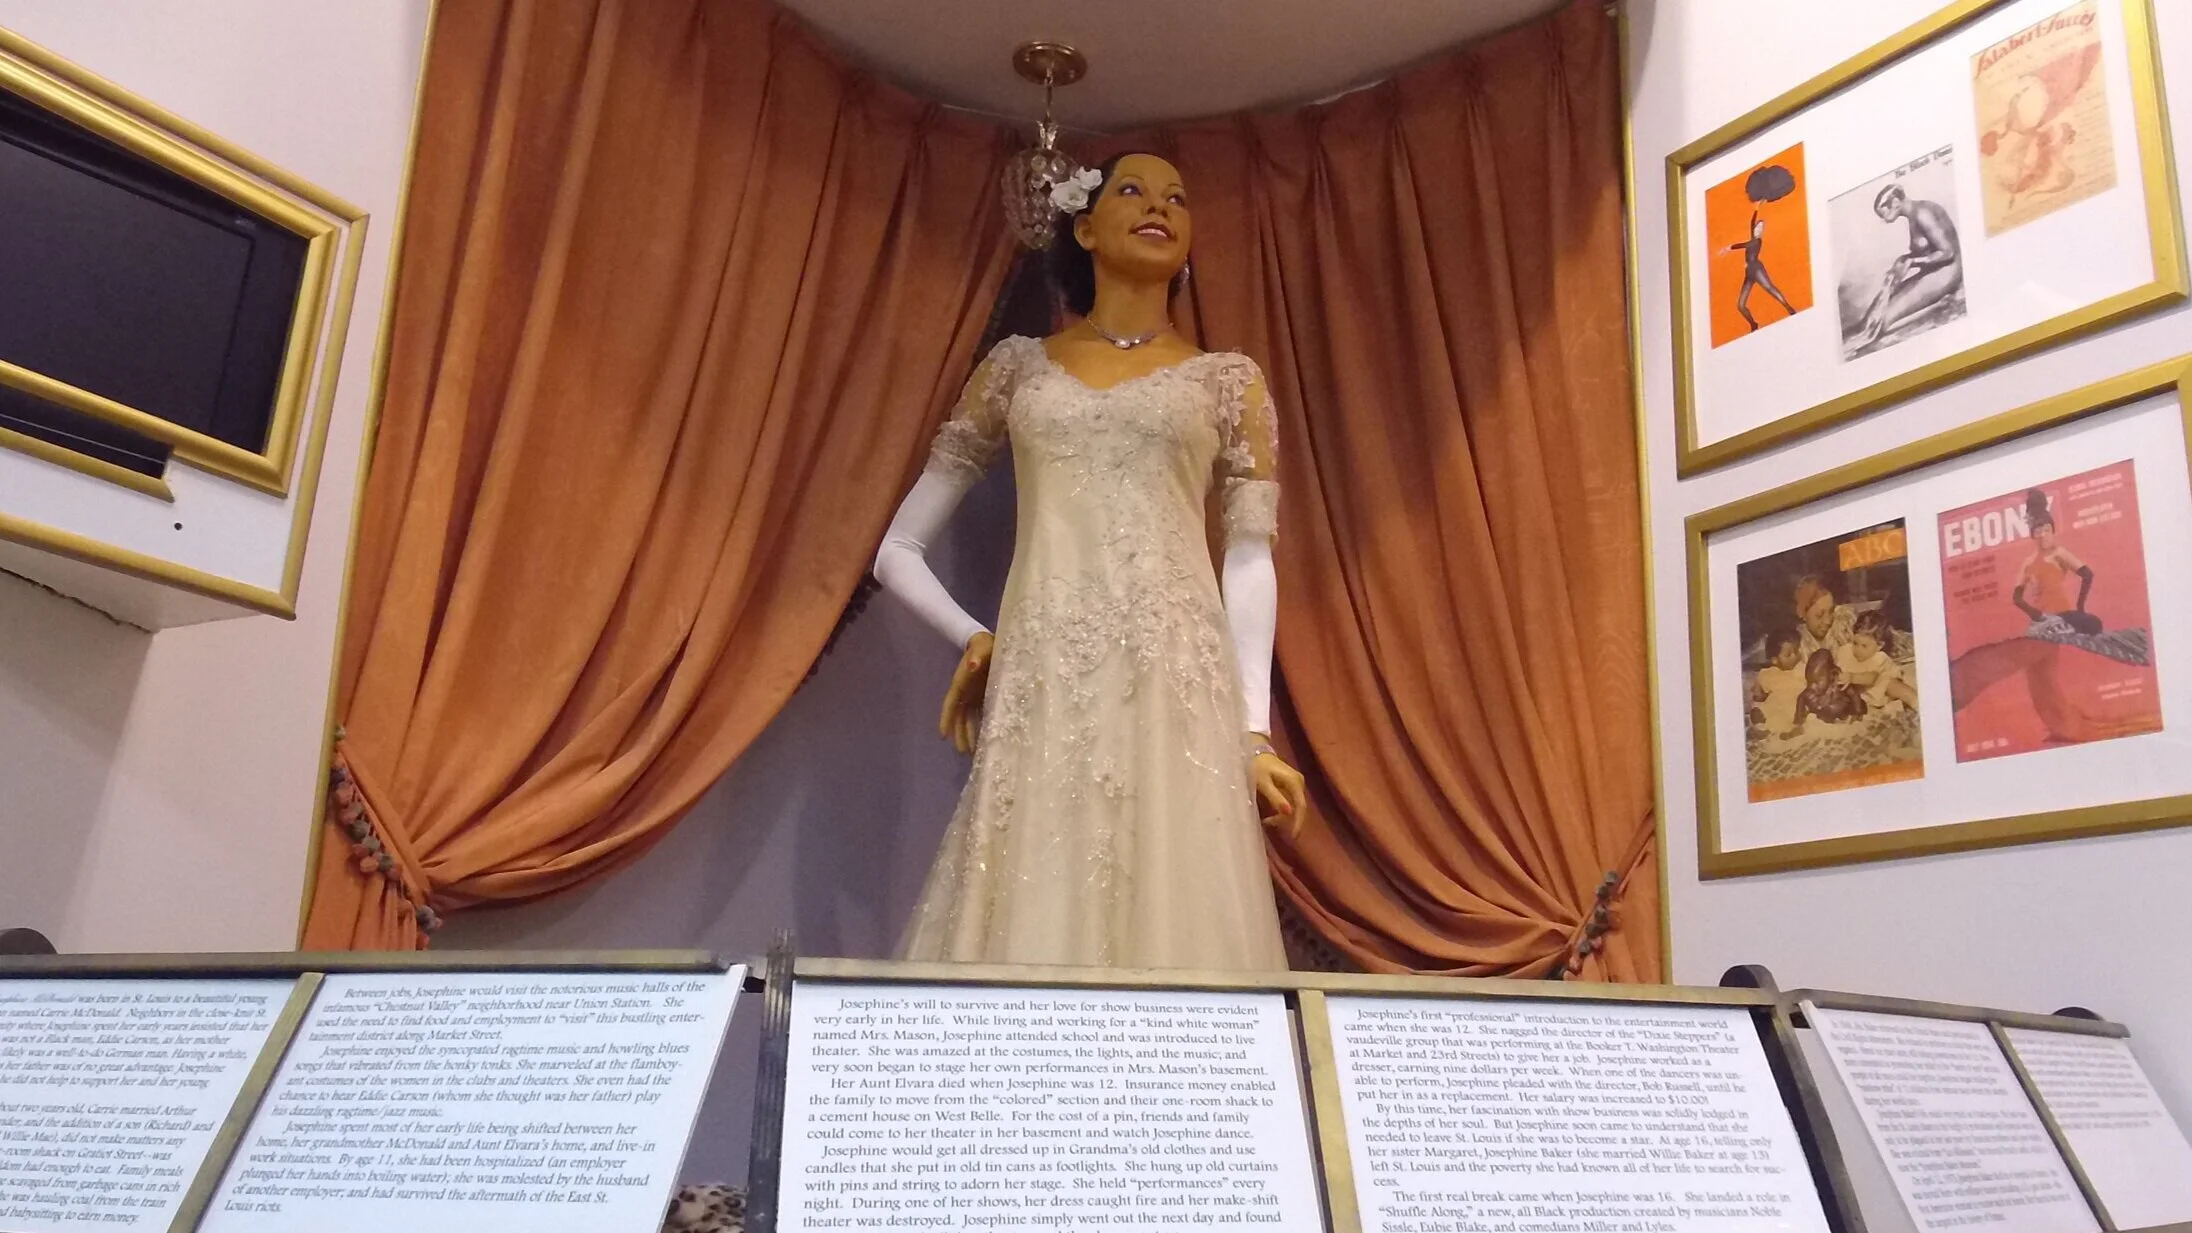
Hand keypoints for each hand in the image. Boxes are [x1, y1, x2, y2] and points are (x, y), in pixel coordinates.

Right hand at [939, 632, 993, 754]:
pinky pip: (979, 716)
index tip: (942, 735)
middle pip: (958, 717)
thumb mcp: (982, 647)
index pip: (950, 704)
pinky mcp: (983, 697)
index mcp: (961, 683)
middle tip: (962, 752)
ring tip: (972, 753)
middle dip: (959, 734)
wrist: (990, 643)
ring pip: (967, 719)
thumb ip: (977, 655)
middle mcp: (964, 693)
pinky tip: (984, 740)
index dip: (946, 719)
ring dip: (968, 734)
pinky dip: (980, 727)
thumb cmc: (985, 645)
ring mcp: (973, 696)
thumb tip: (972, 665)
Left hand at [1252, 751, 1306, 839]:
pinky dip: (1281, 810)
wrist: (1255, 752)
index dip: (1298, 822)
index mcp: (1294, 782)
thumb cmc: (1256, 767)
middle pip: (1298, 808)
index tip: (1293, 836)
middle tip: (1268, 823)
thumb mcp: (1262, 783)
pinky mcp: (1292, 785)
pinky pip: (1290, 802)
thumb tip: (1289, 813)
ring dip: (1282, 816)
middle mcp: (1299, 783)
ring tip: (1266, 820)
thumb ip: (1275, 797)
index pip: (1301, 806)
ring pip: (1294, 806)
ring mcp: (1297, 783)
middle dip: (1285, 820)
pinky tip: (1271, 813)